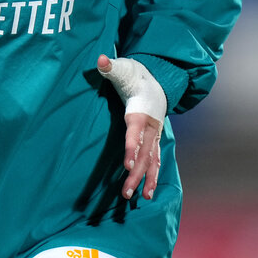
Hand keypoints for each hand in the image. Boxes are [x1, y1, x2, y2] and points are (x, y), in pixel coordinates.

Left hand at [97, 55, 166, 200]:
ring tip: (139, 198)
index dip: (132, 147)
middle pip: (145, 152)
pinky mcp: (154, 142)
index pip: (135, 132)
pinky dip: (152, 178)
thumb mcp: (124, 69)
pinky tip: (147, 194)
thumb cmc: (136, 77)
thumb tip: (100, 59)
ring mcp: (154, 136)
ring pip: (152, 161)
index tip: (127, 164)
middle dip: (137, 172)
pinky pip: (155, 162)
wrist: (157, 82)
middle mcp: (151, 127)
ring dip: (146, 180)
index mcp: (141, 111)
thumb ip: (110, 67)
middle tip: (126, 191)